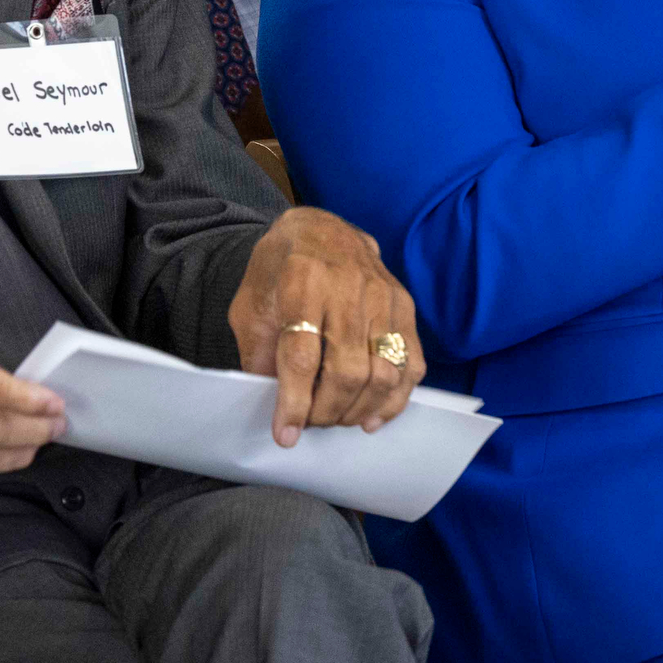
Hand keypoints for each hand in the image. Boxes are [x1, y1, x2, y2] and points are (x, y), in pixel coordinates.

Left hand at [229, 207, 425, 445]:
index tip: (286, 434)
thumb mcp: (250, 304)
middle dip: (327, 411)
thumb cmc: (279, 270)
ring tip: (336, 419)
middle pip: (347, 370)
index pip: (302, 355)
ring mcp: (383, 295)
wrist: (320, 229)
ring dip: (359, 410)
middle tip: (311, 424)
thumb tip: (272, 404)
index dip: (294, 402)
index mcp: (302, 279)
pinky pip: (411, 363)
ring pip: (383, 372)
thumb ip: (258, 351)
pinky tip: (371, 415)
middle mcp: (348, 285)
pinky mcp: (404, 305)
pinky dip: (394, 399)